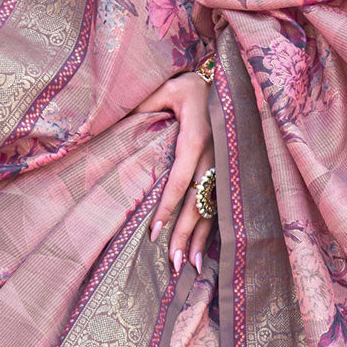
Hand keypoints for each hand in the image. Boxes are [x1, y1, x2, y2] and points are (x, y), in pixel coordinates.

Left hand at [132, 70, 214, 275]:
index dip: (168, 208)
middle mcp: (215, 156)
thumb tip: (118, 123)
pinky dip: (214, 226)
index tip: (155, 233)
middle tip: (174, 264)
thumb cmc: (190, 85)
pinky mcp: (229, 168)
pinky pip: (220, 201)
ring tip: (190, 266)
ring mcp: (225, 164)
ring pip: (213, 207)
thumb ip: (144, 106)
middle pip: (198, 202)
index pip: (179, 180)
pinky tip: (206, 248)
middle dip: (185, 234)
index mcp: (196, 139)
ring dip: (201, 237)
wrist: (228, 80)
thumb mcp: (166, 89)